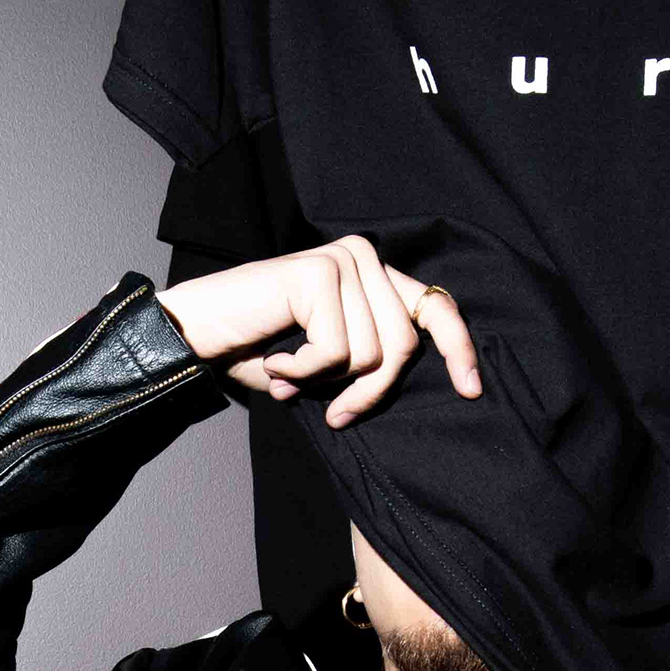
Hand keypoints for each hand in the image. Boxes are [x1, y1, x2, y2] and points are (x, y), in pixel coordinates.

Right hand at [157, 235, 484, 426]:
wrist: (196, 335)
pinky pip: (337, 350)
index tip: (472, 391)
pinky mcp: (320, 273)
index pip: (433, 308)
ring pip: (372, 353)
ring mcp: (343, 260)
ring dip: (327, 381)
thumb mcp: (329, 363)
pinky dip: (303, 371)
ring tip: (289, 372)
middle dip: (370, 391)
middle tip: (336, 413)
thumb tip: (409, 379)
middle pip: (402, 345)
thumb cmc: (257, 351)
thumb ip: (371, 363)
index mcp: (372, 275)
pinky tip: (274, 359)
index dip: (458, 350)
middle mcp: (363, 257)